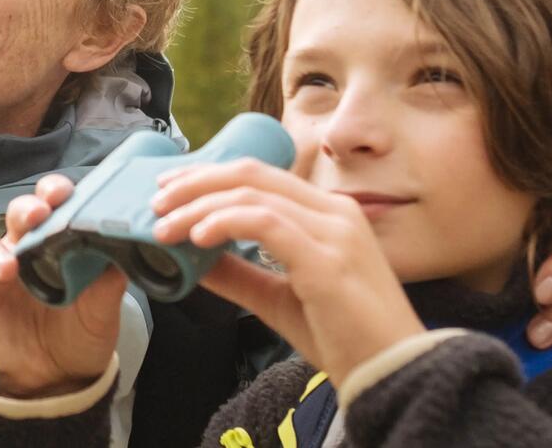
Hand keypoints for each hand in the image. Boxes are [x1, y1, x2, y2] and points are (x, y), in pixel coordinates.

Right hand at [0, 174, 127, 397]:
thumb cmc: (81, 336)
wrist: (57, 379)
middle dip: (26, 210)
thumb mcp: (103, 314)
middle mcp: (26, 249)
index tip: (62, 194)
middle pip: (19, 216)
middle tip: (39, 215)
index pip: (55, 206)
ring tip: (8, 268)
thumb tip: (120, 252)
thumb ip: (108, 284)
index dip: (56, 193)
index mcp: (58, 244)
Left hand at [151, 159, 424, 386]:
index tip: (170, 190)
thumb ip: (238, 273)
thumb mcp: (278, 299)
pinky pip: (266, 223)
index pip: (260, 177)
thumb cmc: (345, 339)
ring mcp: (335, 231)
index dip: (210, 177)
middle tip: (157, 201)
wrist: (395, 376)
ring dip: (199, 207)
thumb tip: (191, 256)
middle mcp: (336, 212)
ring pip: (251, 196)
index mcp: (329, 214)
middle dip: (196, 183)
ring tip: (165, 227)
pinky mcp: (328, 259)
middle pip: (251, 174)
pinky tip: (198, 238)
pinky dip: (225, 223)